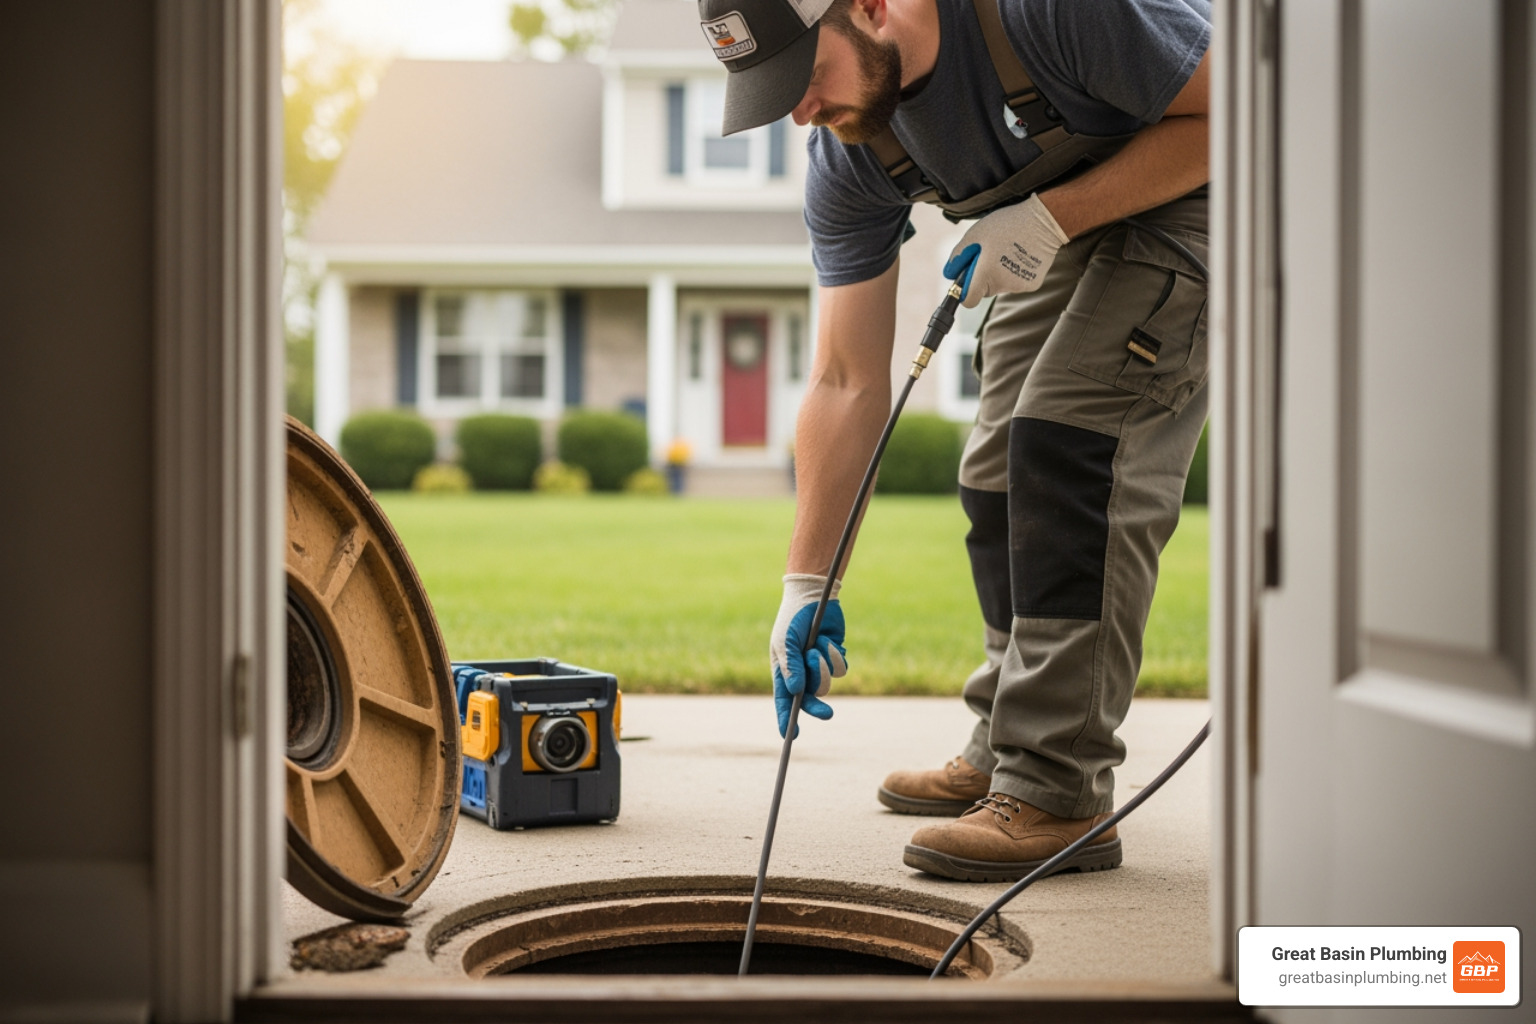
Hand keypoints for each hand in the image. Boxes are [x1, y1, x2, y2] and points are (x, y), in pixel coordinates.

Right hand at [770, 574, 847, 736]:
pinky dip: (834, 654)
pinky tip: (828, 639)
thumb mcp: (786, 641)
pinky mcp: (835, 656)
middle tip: (828, 714)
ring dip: (823, 666)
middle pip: (809, 699)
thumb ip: (791, 665)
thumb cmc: (793, 619)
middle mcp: (801, 672)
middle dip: (817, 707)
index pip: (783, 700)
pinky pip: (840, 668)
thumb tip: (795, 692)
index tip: (790, 736)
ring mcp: (819, 665)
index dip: (785, 719)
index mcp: (784, 671)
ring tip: (816, 646)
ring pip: (827, 682)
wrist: (814, 597)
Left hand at [943, 194, 1069, 307]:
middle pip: (984, 291)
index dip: (964, 291)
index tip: (966, 279)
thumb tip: (950, 275)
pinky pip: (1016, 282)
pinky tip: (1020, 254)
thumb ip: (958, 257)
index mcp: (985, 274)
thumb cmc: (1007, 225)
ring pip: (1000, 286)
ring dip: (999, 272)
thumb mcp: (975, 234)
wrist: (1044, 221)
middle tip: (990, 254)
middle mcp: (1002, 285)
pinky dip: (1014, 272)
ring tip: (1008, 250)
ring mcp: (1019, 286)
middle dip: (982, 277)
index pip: (968, 301)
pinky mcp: (1032, 284)